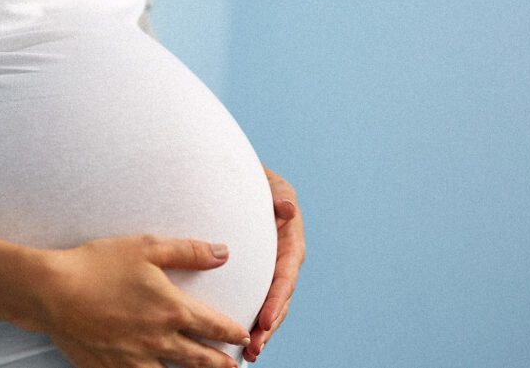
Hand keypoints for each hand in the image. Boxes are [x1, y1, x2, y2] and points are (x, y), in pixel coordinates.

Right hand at [31, 234, 251, 367]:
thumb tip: (224, 253)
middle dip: (222, 363)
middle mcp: (160, 339)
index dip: (233, 332)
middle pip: (203, 359)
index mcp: (172, 308)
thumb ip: (189, 251)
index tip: (242, 336)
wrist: (52, 292)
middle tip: (235, 366)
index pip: (215, 326)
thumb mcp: (146, 247)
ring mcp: (137, 359)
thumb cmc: (97, 264)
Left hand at [243, 166, 305, 362]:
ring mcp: (273, 269)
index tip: (266, 319)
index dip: (277, 298)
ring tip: (249, 353)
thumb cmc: (254, 180)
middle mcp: (285, 259)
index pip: (285, 274)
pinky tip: (239, 343)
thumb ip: (277, 194)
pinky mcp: (259, 274)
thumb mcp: (268, 182)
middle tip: (254, 347)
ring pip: (270, 304)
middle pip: (280, 298)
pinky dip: (252, 320)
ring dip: (262, 330)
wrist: (240, 181)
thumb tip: (286, 208)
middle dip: (269, 325)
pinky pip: (257, 299)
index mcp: (290, 240)